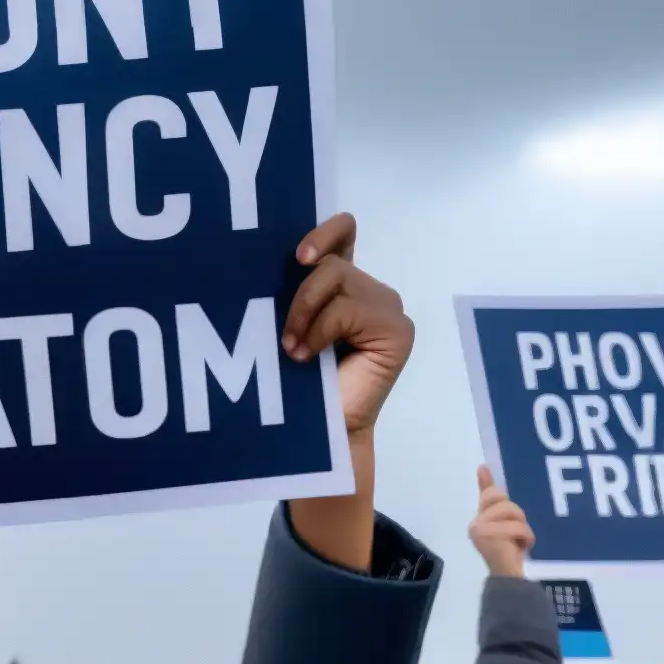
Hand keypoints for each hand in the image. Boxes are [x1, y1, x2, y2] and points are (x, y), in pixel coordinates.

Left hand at [280, 213, 413, 436]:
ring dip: (304, 314)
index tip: (299, 256)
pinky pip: (347, 309)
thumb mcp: (289, 322)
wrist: (318, 430)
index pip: (344, 232)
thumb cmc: (296, 381)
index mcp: (343, 283)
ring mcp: (388, 307)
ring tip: (293, 349)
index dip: (324, 232)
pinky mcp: (397, 329)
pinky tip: (310, 356)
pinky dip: (321, 330)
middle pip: (331, 263)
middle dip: (299, 297)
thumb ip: (293, 289)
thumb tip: (265, 257)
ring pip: (336, 278)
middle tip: (283, 337)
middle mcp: (368, 290)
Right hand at [470, 466, 533, 578]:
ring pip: (511, 511)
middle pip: (501, 499)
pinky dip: (525, 536)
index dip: (486, 481)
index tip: (483, 467)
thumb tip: (498, 493)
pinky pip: (516, 526)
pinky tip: (522, 547)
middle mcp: (475, 523)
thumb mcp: (508, 528)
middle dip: (516, 512)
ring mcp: (480, 529)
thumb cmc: (509, 553)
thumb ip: (503, 511)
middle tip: (518, 530)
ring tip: (521, 541)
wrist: (509, 577)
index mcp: (480, 519)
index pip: (486, 496)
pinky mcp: (489, 535)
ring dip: (523, 527)